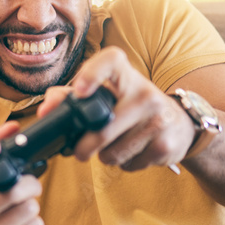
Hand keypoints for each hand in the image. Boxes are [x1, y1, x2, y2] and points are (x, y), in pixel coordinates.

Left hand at [37, 46, 194, 171]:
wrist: (178, 124)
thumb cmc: (130, 106)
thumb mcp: (108, 95)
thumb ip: (71, 98)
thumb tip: (46, 110)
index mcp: (126, 75)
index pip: (111, 61)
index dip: (93, 73)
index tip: (79, 91)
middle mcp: (145, 93)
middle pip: (103, 128)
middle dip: (84, 146)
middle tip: (79, 151)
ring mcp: (158, 119)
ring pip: (113, 152)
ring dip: (105, 156)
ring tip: (114, 146)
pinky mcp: (165, 145)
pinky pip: (129, 164)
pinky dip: (124, 164)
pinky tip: (133, 151)